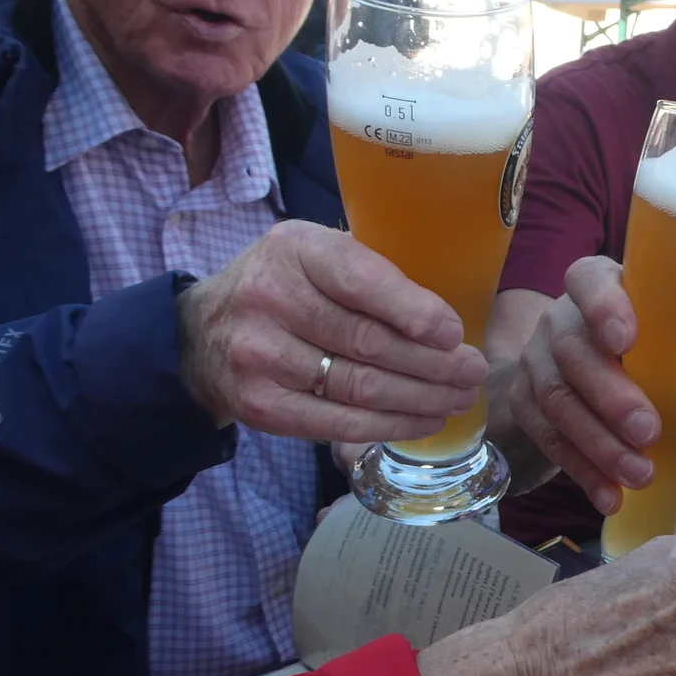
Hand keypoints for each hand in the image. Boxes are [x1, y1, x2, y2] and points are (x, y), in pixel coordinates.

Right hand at [176, 220, 485, 441]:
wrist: (202, 335)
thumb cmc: (284, 286)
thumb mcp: (315, 253)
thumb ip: (369, 268)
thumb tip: (450, 310)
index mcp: (295, 249)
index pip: (361, 281)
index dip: (414, 311)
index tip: (453, 332)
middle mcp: (270, 298)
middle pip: (370, 342)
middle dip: (434, 363)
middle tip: (473, 371)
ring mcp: (260, 356)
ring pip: (361, 387)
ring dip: (422, 398)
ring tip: (458, 398)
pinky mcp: (261, 405)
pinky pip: (339, 423)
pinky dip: (390, 426)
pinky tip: (424, 420)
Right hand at [502, 257, 659, 515]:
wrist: (582, 363)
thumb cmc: (648, 339)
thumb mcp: (667, 321)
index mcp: (597, 285)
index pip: (589, 281)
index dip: (603, 308)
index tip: (625, 340)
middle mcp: (559, 319)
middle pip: (572, 352)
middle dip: (610, 396)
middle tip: (648, 430)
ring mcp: (536, 363)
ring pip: (557, 402)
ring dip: (600, 445)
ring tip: (639, 474)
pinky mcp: (525, 405)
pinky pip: (549, 441)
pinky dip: (583, 472)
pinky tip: (610, 496)